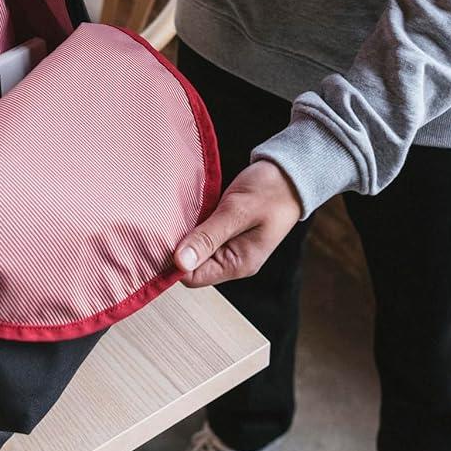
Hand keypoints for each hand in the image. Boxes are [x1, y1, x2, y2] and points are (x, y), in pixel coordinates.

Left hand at [174, 160, 302, 286]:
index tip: (161, 238)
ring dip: (184, 234)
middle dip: (177, 246)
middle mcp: (233, 261)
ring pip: (194, 250)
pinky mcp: (226, 233)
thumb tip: (179, 262)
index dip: (173, 260)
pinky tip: (188, 212)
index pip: (193, 277)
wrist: (290, 173)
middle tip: (167, 222)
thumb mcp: (237, 211)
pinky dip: (192, 226)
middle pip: (191, 265)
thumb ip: (208, 237)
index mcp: (239, 264)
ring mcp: (230, 247)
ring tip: (178, 215)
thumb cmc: (272, 190)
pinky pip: (201, 236)